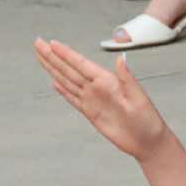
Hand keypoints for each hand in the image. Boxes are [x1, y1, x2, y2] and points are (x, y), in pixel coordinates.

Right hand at [34, 39, 169, 160]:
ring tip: (41, 56)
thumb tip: (121, 58)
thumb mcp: (139, 98)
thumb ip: (127, 79)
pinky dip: (63, 90)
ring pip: (68, 81)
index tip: (51, 42)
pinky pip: (73, 98)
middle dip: (53, 56)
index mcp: (108, 82)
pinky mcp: (91, 112)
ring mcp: (93, 100)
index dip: (65, 54)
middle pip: (69, 69)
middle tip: (38, 42)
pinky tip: (54, 82)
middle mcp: (98, 88)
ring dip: (54, 69)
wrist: (148, 142)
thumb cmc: (148, 121)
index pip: (81, 64)